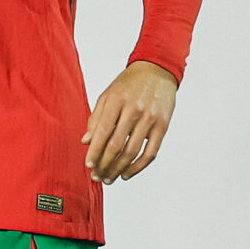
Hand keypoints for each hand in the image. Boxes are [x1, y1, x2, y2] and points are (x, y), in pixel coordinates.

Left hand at [84, 59, 177, 182]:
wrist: (157, 70)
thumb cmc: (129, 83)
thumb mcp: (108, 94)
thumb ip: (96, 118)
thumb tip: (86, 141)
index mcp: (117, 101)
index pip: (103, 132)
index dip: (94, 151)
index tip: (88, 165)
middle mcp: (134, 110)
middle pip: (116, 145)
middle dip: (104, 164)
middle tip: (97, 176)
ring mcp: (150, 119)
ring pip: (132, 152)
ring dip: (119, 169)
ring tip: (109, 178)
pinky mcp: (163, 125)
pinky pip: (151, 152)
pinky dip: (138, 166)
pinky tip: (127, 174)